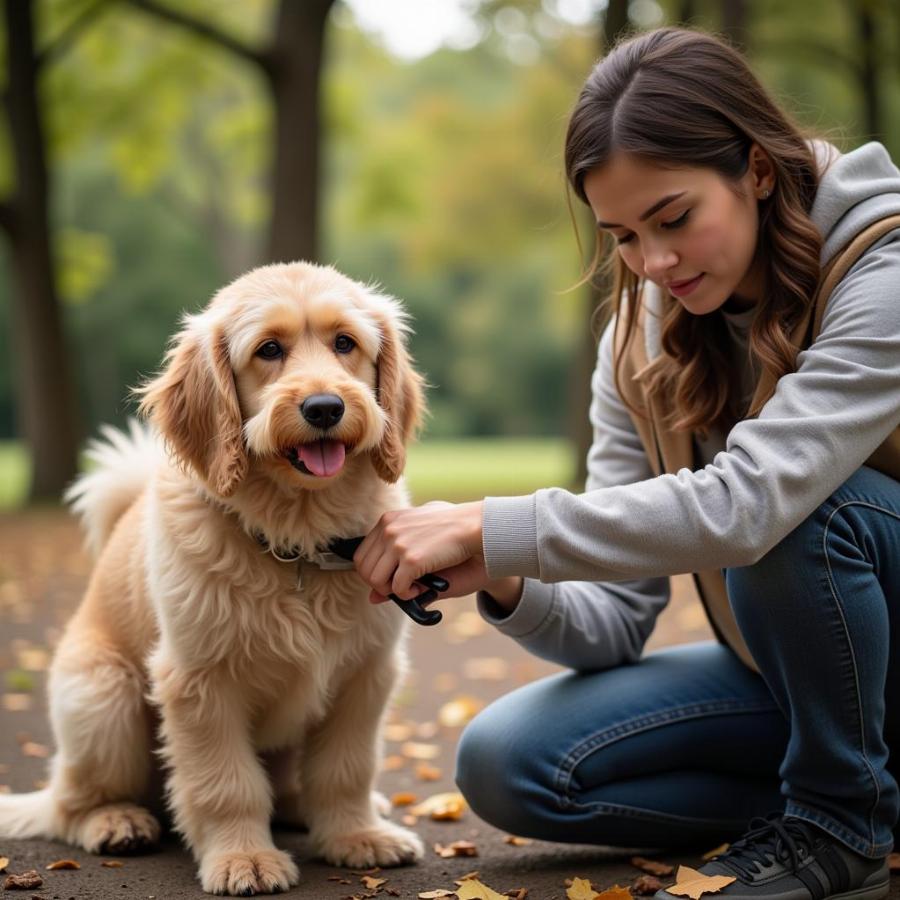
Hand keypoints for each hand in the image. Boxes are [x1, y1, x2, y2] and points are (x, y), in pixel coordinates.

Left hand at [354, 500, 485, 602]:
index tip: (391, 578)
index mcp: (388, 520)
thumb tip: (373, 597)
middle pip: (364, 570)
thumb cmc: (453, 529)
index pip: (362, 555)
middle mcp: (388, 530)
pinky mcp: (411, 559)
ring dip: (393, 591)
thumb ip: (395, 559)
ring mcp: (398, 544)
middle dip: (381, 585)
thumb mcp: (420, 537)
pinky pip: (397, 589)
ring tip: (413, 587)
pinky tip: (422, 588)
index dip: (374, 573)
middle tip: (401, 587)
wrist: (476, 526)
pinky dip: (408, 595)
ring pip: (375, 582)